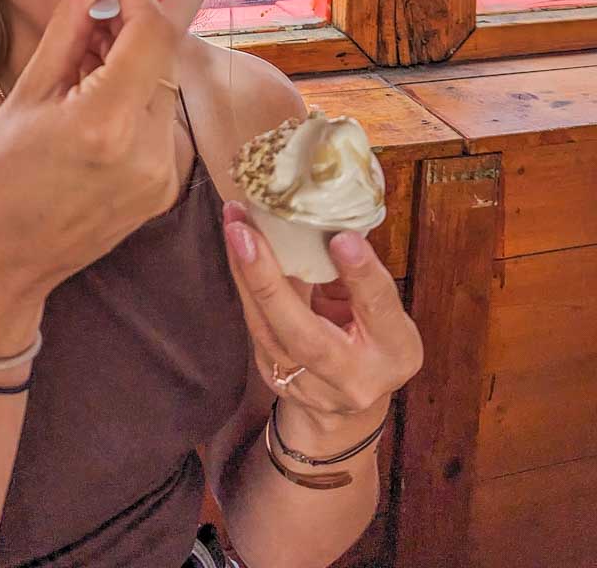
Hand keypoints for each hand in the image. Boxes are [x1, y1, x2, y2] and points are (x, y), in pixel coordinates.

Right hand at [0, 0, 183, 303]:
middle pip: (161, 61)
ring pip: (163, 90)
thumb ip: (71, 25)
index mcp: (105, 123)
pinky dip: (137, 103)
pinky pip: (161, 125)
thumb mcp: (27, 92)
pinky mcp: (163, 192)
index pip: (152, 36)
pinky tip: (97, 107)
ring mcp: (161, 178)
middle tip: (90, 26)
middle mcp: (146, 152)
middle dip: (131, 33)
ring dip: (134, 68)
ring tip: (83, 73)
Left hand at [222, 200, 423, 424]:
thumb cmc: (374, 342)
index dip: (361, 275)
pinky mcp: (274, 376)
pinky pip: (255, 324)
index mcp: (394, 352)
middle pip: (304, 336)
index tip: (342, 238)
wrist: (348, 408)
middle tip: (245, 232)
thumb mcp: (385, 311)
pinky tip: (236, 247)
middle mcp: (351, 377)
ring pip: (266, 329)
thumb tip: (328, 221)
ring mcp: (307, 385)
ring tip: (234, 225)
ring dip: (245, 272)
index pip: (378, 310)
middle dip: (269, 281)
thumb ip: (361, 276)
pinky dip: (244, 282)